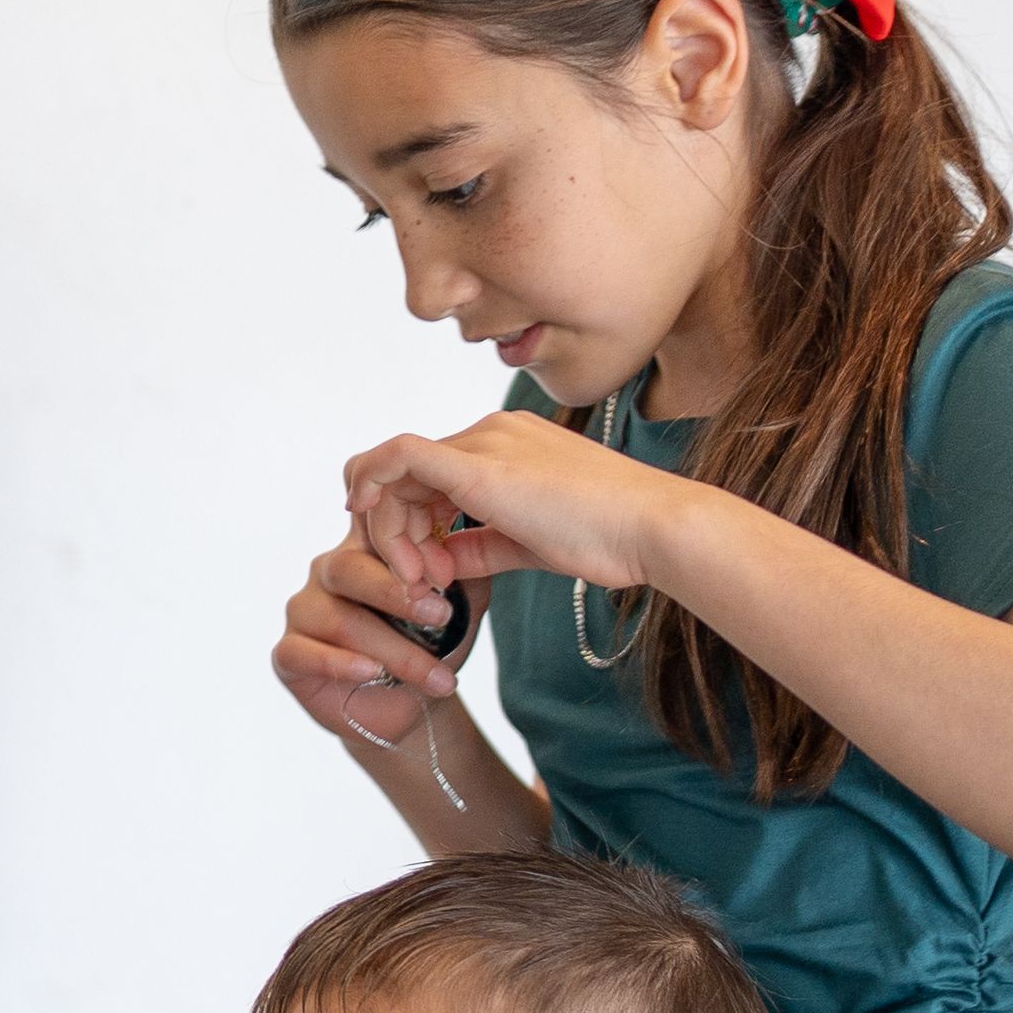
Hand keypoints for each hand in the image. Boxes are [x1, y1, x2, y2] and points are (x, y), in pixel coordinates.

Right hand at [269, 523, 474, 753]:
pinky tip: (372, 672)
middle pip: (347, 568)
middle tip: (442, 616)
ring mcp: (304, 611)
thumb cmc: (431, 648)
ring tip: (436, 676)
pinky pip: (304, 652)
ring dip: (393, 650)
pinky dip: (341, 663)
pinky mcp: (288, 653)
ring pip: (338, 619)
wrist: (410, 709)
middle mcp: (328, 573)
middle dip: (396, 594)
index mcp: (366, 550)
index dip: (382, 517)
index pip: (366, 521)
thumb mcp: (461, 611)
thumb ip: (465, 579)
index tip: (420, 528)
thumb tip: (476, 550)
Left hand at [336, 412, 685, 608]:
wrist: (652, 527)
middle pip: (410, 473)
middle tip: (412, 581)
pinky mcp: (480, 464)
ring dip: (391, 528)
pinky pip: (399, 456)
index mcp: (510, 446)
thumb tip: (443, 560)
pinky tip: (361, 516)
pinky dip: (372, 485)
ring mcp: (487, 441)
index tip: (422, 568)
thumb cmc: (610, 538)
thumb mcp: (530, 544)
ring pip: (399, 470)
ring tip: (418, 579)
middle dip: (395, 529)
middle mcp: (493, 432)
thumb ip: (482, 546)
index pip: (434, 474)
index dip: (413, 522)